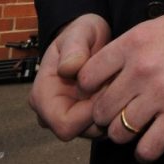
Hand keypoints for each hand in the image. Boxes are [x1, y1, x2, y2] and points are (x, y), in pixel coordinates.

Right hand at [28, 13, 111, 140]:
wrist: (90, 36)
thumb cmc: (81, 34)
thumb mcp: (79, 33)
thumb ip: (74, 49)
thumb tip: (68, 69)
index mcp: (43, 95)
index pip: (64, 124)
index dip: (89, 113)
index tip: (107, 89)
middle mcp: (53, 111)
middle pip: (81, 131)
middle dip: (103, 112)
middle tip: (116, 85)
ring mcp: (70, 115)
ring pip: (94, 130)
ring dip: (110, 111)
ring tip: (117, 84)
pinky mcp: (85, 116)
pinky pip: (103, 124)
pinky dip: (114, 110)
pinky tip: (120, 89)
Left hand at [78, 6, 163, 162]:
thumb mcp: (152, 27)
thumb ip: (125, 49)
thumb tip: (102, 74)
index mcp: (132, 44)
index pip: (87, 77)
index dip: (89, 89)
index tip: (98, 92)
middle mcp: (142, 69)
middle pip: (101, 109)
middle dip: (105, 115)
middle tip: (116, 112)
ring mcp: (161, 93)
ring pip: (120, 132)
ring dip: (123, 133)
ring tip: (133, 126)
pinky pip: (149, 147)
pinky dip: (145, 151)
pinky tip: (148, 142)